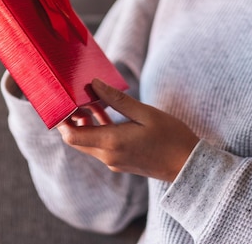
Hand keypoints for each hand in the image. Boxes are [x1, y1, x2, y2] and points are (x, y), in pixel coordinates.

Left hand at [57, 79, 199, 181]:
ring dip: (86, 124)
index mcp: (112, 143)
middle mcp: (108, 156)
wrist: (189, 166)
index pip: (71, 136)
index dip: (62, 120)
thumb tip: (94, 84)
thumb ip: (117, 100)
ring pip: (88, 143)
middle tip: (77, 96)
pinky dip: (98, 130)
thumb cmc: (172, 137)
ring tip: (93, 101)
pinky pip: (101, 146)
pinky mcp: (121, 162)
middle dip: (72, 119)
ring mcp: (114, 162)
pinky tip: (106, 114)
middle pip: (76, 139)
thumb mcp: (145, 113)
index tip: (63, 101)